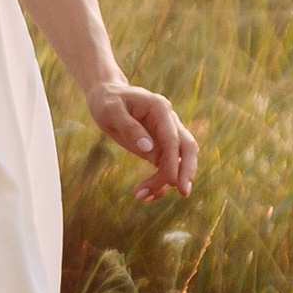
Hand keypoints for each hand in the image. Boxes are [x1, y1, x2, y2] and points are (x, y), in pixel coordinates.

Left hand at [87, 80, 198, 202]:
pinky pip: (166, 166)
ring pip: (178, 160)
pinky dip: (160, 181)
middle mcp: (169, 120)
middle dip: (186, 171)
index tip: (173, 182)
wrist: (104, 96)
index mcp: (160, 108)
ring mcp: (166, 134)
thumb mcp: (111, 111)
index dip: (174, 161)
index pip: (172, 138)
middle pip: (187, 147)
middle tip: (183, 193)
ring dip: (167, 181)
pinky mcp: (160, 146)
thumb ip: (130, 127)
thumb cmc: (107, 101)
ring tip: (143, 196)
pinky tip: (145, 194)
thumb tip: (148, 149)